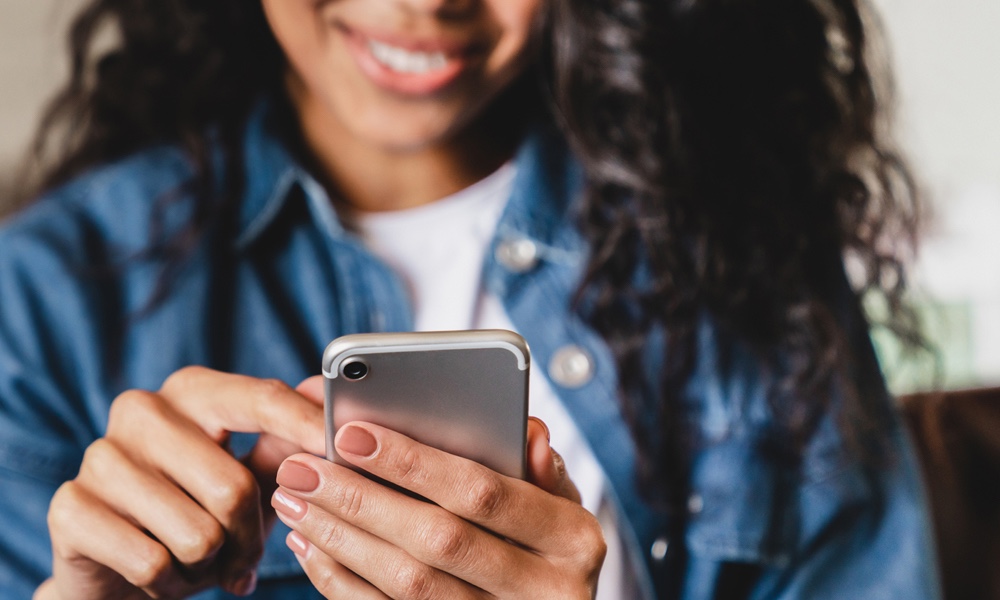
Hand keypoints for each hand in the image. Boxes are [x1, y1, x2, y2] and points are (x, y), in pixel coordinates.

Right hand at [37, 367, 325, 599]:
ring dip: (208, 565)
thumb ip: (286, 441)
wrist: (116, 571)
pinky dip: (169, 584)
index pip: (261, 398)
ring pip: (196, 533)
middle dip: (248, 537)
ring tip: (196, 560)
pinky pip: (152, 562)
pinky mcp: (70, 507)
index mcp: (193, 391)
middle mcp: (142, 410)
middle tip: (242, 555)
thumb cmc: (196, 513)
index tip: (339, 446)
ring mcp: (100, 455)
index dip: (305, 426)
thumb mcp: (248, 477)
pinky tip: (161, 575)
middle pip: (234, 486)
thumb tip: (326, 396)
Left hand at [272, 411, 606, 598]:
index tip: (352, 433)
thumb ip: (540, 465)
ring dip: (341, 540)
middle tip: (302, 467)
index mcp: (573, 539)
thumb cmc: (545, 540)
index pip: (483, 492)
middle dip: (361, 499)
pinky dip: (342, 583)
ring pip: (408, 585)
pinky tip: (312, 546)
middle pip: (437, 540)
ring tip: (295, 500)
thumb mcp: (558, 500)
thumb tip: (530, 432)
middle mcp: (547, 591)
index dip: (414, 463)